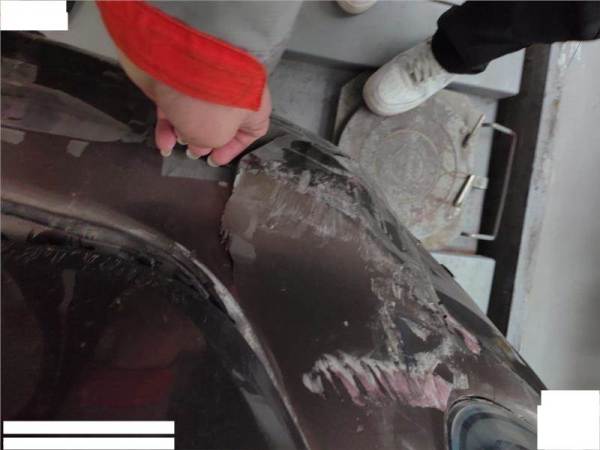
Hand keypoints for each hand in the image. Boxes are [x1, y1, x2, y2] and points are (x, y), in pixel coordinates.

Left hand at [119, 52, 270, 165]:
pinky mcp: (180, 78)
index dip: (233, 148)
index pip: (250, 132)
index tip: (215, 160)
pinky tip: (162, 138)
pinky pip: (177, 104)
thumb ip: (208, 144)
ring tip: (171, 145)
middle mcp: (232, 94)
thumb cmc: (211, 102)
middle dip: (203, 140)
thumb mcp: (216, 136)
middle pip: (219, 123)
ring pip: (194, 115)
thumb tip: (196, 143)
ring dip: (181, 133)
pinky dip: (168, 122)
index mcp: (253, 107)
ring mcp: (206, 84)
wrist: (184, 58)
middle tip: (191, 153)